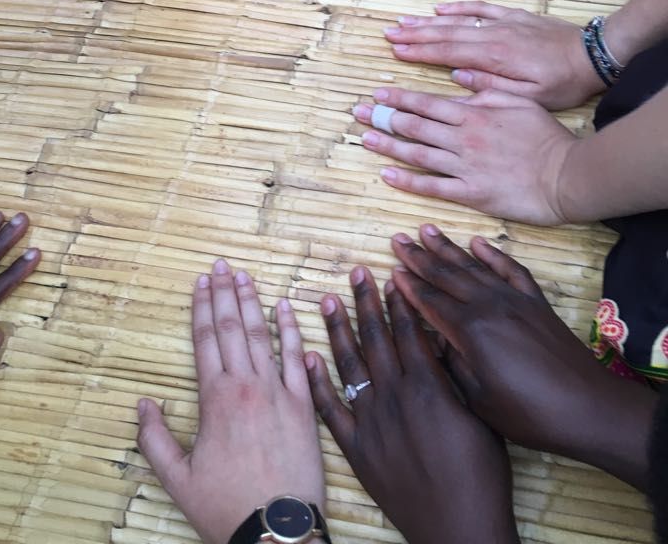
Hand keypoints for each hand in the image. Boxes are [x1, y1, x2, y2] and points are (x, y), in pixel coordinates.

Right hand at [138, 259, 323, 543]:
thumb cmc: (224, 507)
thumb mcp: (176, 478)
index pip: (206, 340)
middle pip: (233, 328)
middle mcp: (246, 386)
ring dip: (253, 302)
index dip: (202, 308)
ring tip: (245, 276)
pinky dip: (291, 330)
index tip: (200, 282)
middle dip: (225, 293)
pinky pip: (297, 359)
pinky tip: (286, 307)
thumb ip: (155, 438)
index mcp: (215, 399)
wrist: (276, 532)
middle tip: (221, 265)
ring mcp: (278, 393)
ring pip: (263, 335)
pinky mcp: (304, 406)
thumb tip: (143, 403)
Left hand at [305, 268, 518, 543]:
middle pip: (376, 339)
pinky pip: (331, 409)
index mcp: (428, 388)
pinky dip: (319, 382)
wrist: (459, 529)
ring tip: (328, 300)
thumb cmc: (482, 477)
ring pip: (349, 366)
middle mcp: (395, 398)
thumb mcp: (481, 418)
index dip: (399, 301)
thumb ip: (458, 377)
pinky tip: (308, 357)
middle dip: (366, 302)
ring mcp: (372, 424)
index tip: (391, 275)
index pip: (408, 331)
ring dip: (338, 330)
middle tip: (356, 272)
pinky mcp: (358, 450)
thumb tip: (445, 339)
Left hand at [353, 87, 577, 223]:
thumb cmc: (546, 137)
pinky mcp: (471, 193)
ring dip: (388, 145)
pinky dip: (407, 180)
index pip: (426, 103)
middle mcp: (463, 138)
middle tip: (359, 112)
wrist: (567, 175)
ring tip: (364, 138)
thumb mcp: (519, 99)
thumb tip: (458, 73)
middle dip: (383, 117)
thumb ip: (486, 87)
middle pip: (414, 125)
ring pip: (417, 153)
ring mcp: (465, 166)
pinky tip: (387, 174)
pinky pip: (432, 186)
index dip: (399, 98)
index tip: (377, 94)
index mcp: (474, 113)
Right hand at [383, 1, 603, 108]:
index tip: (396, 51)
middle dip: (414, 35)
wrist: (593, 55)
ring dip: (429, 22)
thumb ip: (491, 86)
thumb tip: (458, 77)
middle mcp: (492, 35)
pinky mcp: (514, 16)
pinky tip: (441, 8)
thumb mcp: (529, 97)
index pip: (447, 53)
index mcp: (493, 57)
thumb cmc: (563, 82)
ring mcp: (502, 23)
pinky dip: (460, 8)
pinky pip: (481, 8)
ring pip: (458, 21)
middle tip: (388, 34)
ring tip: (404, 21)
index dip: (419, 52)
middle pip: (445, 34)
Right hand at [391, 225, 657, 489]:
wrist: (587, 407)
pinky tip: (478, 242)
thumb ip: (451, 363)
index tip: (391, 269)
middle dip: (420, 257)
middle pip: (447, 275)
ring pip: (474, 266)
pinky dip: (492, 254)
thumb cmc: (528, 414)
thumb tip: (433, 337)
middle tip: (399, 239)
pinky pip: (510, 269)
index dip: (409, 286)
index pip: (430, 301)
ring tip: (427, 230)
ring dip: (448, 247)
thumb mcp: (478, 399)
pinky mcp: (536, 302)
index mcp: (470, 330)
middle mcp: (489, 305)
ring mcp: (514, 300)